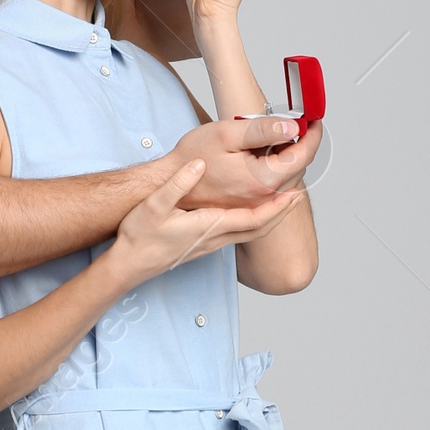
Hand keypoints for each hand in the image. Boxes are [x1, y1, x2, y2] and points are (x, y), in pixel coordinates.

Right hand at [108, 160, 287, 286]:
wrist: (130, 264)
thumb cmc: (139, 236)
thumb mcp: (154, 206)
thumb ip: (176, 185)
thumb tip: (197, 166)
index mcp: (209, 227)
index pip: (254, 219)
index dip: (278, 208)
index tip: (295, 194)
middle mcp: (215, 238)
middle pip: (260, 229)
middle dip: (282, 213)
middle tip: (299, 197)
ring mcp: (211, 244)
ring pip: (251, 232)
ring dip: (271, 218)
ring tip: (283, 202)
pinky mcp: (205, 244)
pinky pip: (239, 233)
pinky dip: (254, 222)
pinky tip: (254, 212)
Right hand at [164, 113, 301, 206]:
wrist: (167, 182)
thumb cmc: (191, 158)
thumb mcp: (226, 134)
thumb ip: (262, 130)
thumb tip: (292, 127)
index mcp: (261, 180)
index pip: (302, 157)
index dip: (313, 136)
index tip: (314, 122)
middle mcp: (261, 198)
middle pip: (298, 171)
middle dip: (303, 147)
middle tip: (299, 126)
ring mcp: (254, 206)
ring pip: (286, 182)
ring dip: (289, 160)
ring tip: (280, 139)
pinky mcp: (246, 207)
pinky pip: (273, 190)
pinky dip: (276, 173)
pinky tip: (264, 158)